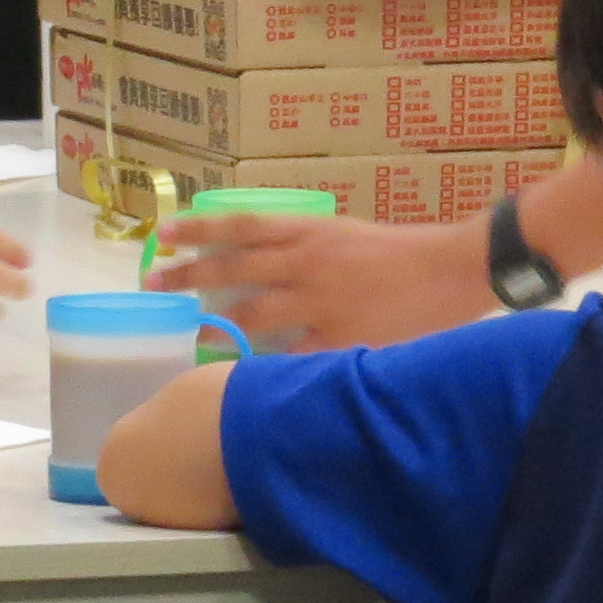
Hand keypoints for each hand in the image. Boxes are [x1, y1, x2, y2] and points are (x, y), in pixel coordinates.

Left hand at [151, 211, 489, 350]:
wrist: (449, 269)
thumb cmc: (402, 252)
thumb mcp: (346, 235)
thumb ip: (307, 248)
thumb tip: (266, 262)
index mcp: (309, 230)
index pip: (240, 225)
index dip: (197, 229)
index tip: (162, 235)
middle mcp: (305, 262)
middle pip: (232, 267)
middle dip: (187, 277)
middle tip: (152, 284)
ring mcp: (318, 302)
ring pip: (250, 314)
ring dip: (214, 326)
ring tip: (189, 336)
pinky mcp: (337, 337)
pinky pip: (289, 356)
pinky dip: (264, 366)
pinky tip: (242, 377)